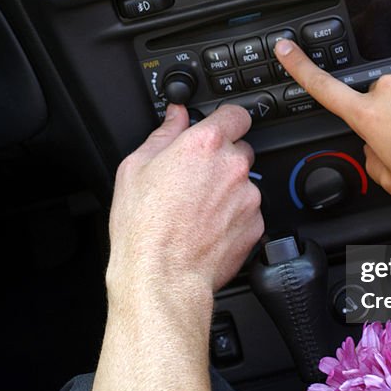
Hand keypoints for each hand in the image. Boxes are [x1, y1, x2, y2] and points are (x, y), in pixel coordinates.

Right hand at [107, 104, 263, 319]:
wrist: (162, 276)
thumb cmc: (144, 227)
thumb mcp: (135, 168)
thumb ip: (163, 134)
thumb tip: (175, 116)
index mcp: (204, 145)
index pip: (235, 114)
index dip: (226, 119)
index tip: (219, 126)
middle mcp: (232, 167)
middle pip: (240, 149)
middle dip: (222, 159)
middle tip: (195, 178)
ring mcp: (248, 197)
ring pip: (244, 183)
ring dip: (227, 190)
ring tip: (196, 210)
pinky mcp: (255, 225)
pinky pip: (248, 212)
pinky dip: (233, 216)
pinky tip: (207, 227)